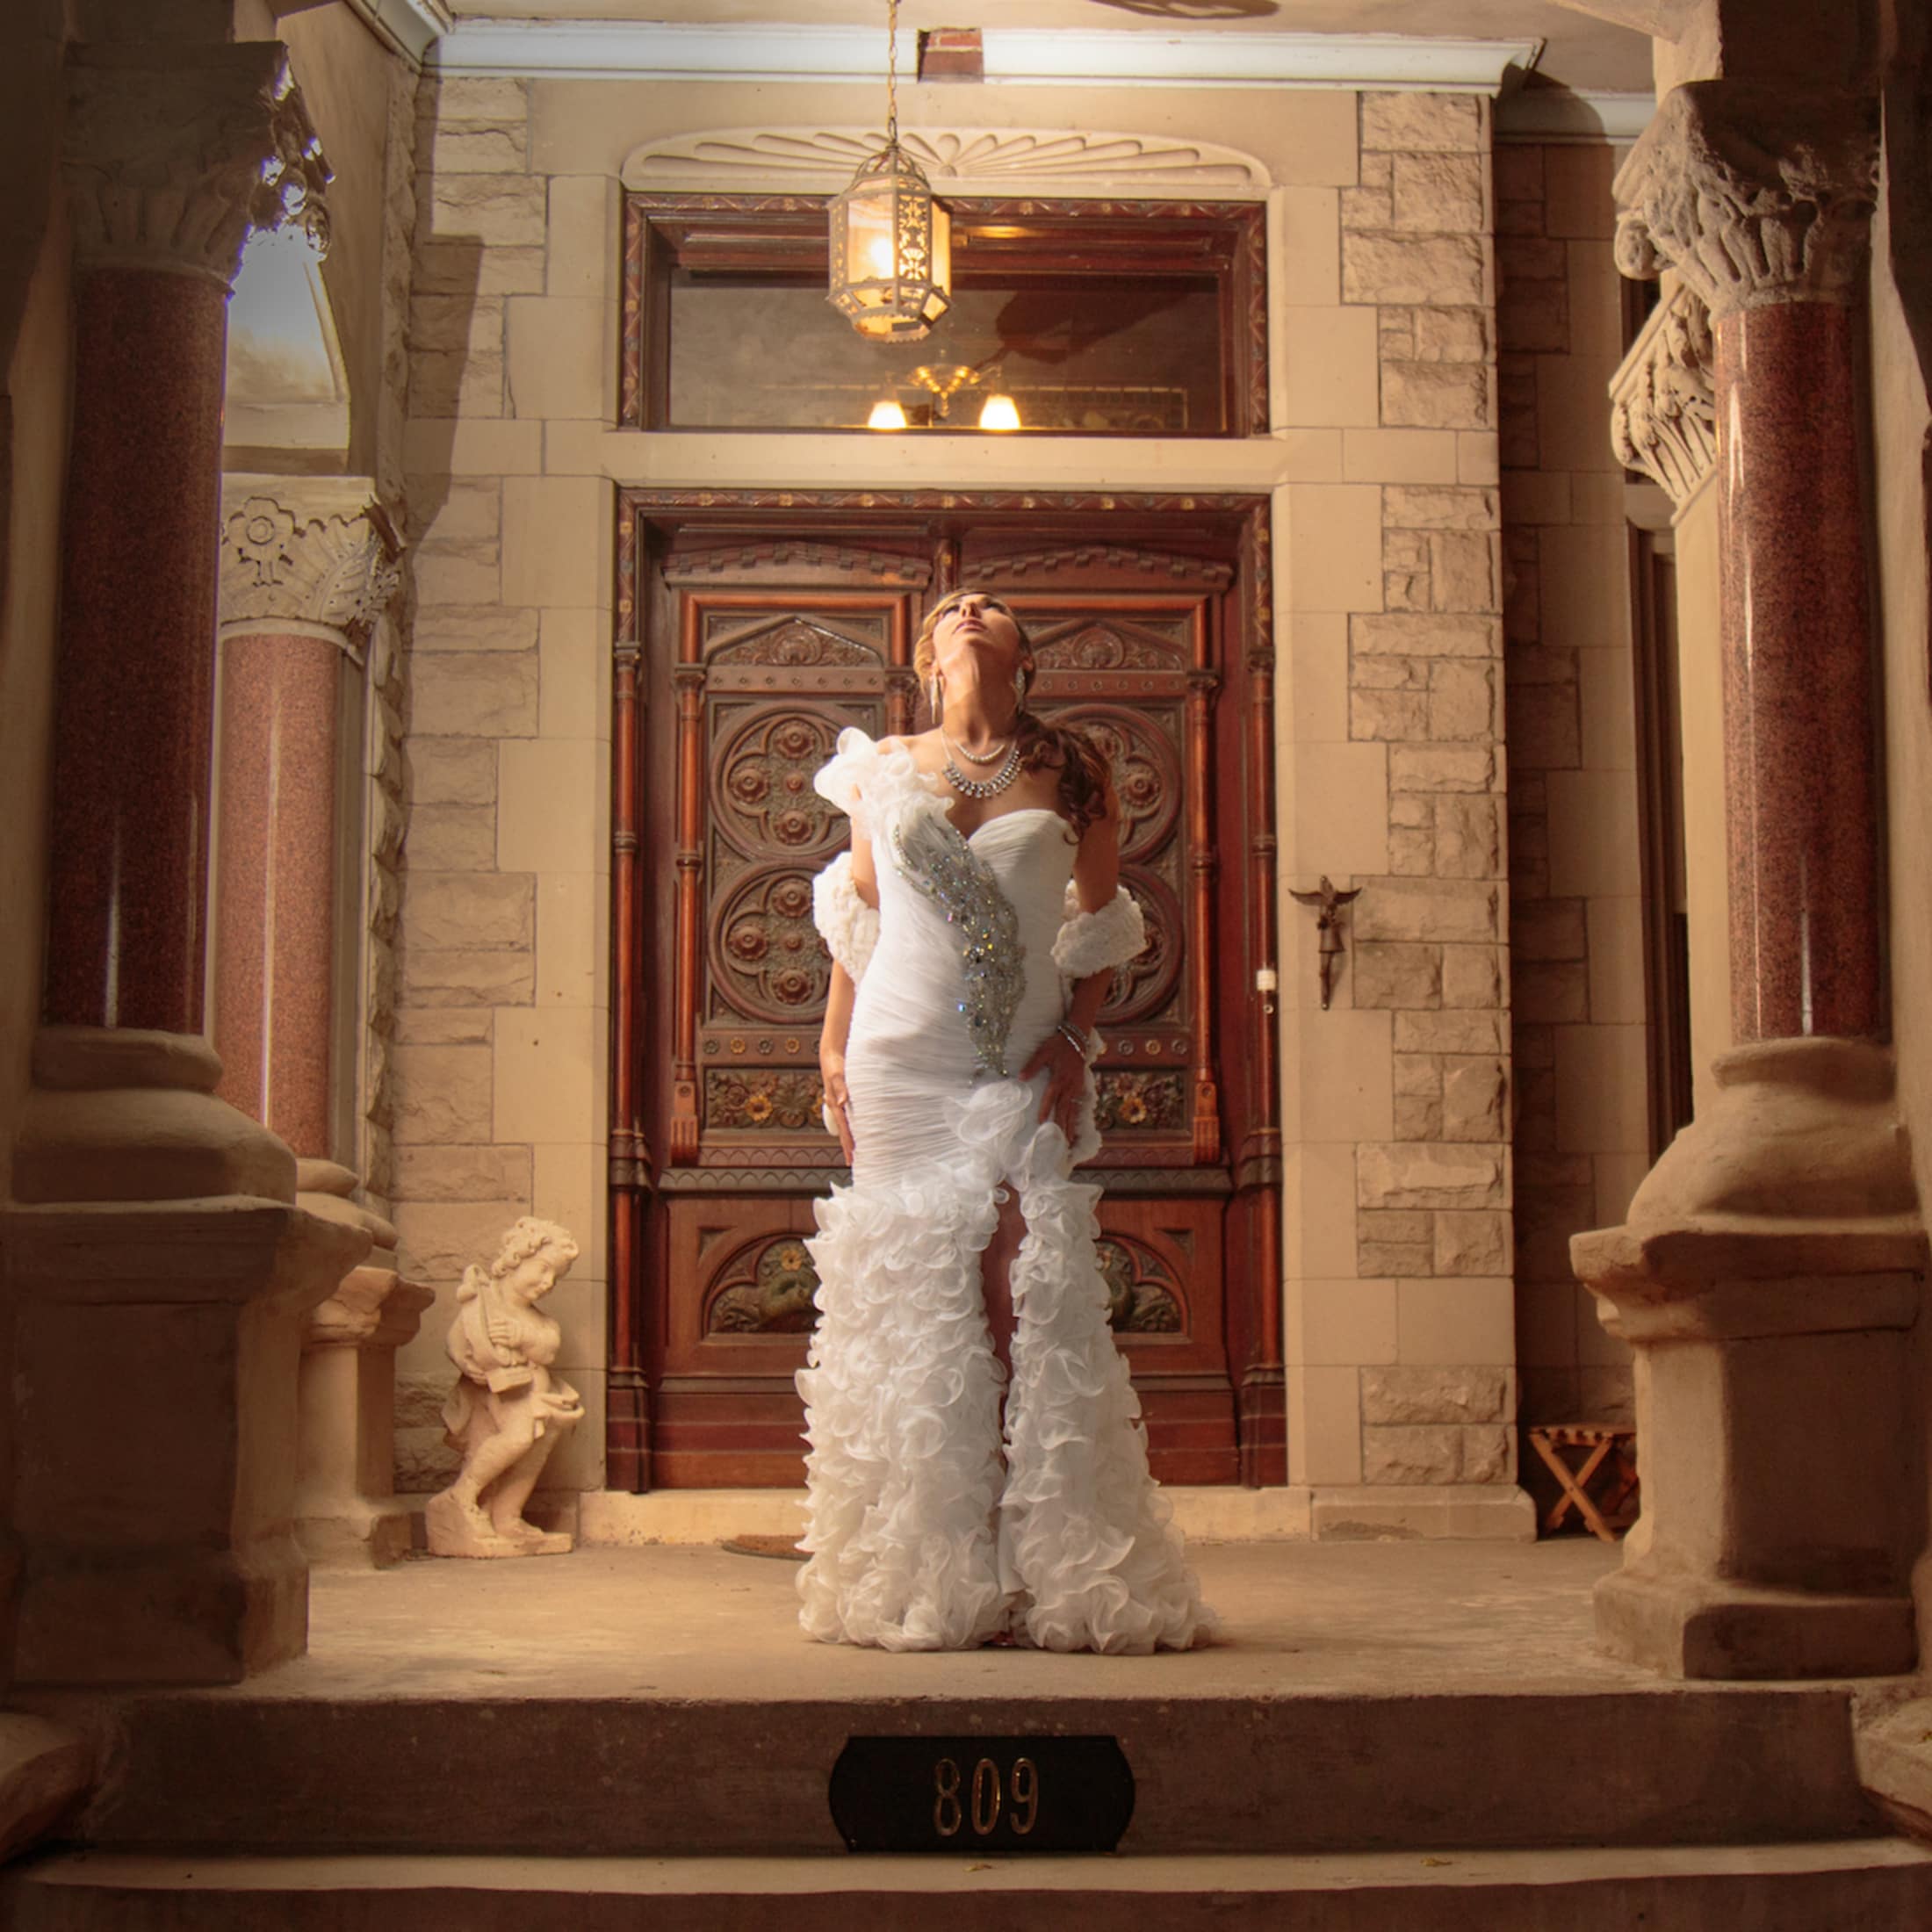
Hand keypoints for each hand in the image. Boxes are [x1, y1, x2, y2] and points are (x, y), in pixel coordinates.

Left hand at [486, 1314, 513, 1351]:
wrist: (525, 1339)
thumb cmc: (516, 1330)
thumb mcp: (513, 1323)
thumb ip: (506, 1319)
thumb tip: (496, 1313)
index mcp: (515, 1322)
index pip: (504, 1320)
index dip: (496, 1322)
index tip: (489, 1323)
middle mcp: (515, 1329)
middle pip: (503, 1328)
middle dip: (494, 1329)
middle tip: (488, 1330)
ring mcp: (514, 1336)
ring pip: (503, 1334)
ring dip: (495, 1334)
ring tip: (489, 1335)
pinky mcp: (512, 1343)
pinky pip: (503, 1341)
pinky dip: (497, 1340)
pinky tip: (493, 1340)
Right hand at [820, 1052, 855, 1164]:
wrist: (831, 1052)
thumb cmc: (835, 1063)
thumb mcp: (837, 1074)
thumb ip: (840, 1087)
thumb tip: (842, 1102)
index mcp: (834, 1103)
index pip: (843, 1128)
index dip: (848, 1143)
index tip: (852, 1157)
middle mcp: (836, 1105)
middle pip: (843, 1131)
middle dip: (848, 1147)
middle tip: (854, 1162)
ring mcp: (839, 1102)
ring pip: (845, 1125)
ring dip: (850, 1138)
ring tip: (856, 1151)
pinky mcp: (844, 1098)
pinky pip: (848, 1116)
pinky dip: (852, 1126)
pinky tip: (859, 1130)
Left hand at [1021, 1029, 1088, 1143]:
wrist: (1077, 1038)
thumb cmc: (1057, 1044)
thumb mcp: (1043, 1052)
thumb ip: (1032, 1065)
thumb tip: (1020, 1078)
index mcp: (1059, 1078)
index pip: (1051, 1097)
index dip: (1046, 1109)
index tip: (1041, 1122)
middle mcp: (1069, 1085)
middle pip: (1065, 1108)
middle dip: (1062, 1125)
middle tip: (1061, 1142)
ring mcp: (1076, 1087)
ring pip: (1073, 1109)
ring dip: (1071, 1125)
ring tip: (1070, 1140)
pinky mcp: (1080, 1086)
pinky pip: (1078, 1104)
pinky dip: (1076, 1116)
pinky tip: (1074, 1125)